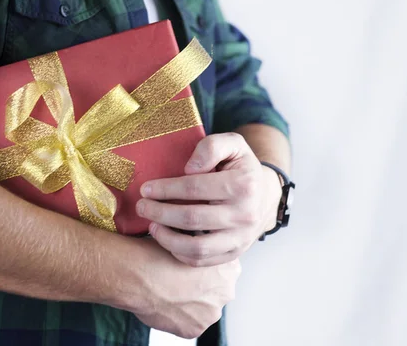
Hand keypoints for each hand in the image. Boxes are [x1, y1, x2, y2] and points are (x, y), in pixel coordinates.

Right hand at [130, 239, 240, 338]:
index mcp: (228, 267)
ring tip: (169, 290)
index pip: (225, 268)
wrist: (138, 274)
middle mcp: (225, 292)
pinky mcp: (194, 329)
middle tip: (179, 278)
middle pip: (216, 290)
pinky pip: (188, 323)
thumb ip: (200, 249)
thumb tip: (198, 246)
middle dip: (202, 286)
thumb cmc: (158, 252)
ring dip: (191, 302)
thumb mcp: (187, 237)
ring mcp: (210, 313)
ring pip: (203, 308)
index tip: (194, 266)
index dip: (207, 266)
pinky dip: (178, 316)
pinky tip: (165, 303)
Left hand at [136, 133, 281, 266]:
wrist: (265, 195)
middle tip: (142, 206)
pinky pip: (202, 261)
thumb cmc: (241, 167)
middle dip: (159, 212)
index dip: (166, 189)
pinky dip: (179, 254)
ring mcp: (241, 238)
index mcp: (243, 184)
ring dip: (167, 238)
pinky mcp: (235, 253)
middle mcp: (244, 214)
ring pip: (196, 247)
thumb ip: (212, 146)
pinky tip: (167, 239)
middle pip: (191, 218)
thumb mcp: (232, 144)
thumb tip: (189, 168)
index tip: (146, 188)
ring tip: (151, 226)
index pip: (195, 188)